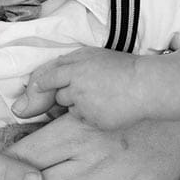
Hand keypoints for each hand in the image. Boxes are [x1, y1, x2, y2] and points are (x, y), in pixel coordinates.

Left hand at [13, 46, 151, 129]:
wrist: (146, 85)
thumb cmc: (119, 67)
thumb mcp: (90, 56)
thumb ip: (67, 65)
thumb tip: (45, 78)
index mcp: (74, 69)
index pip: (48, 79)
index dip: (40, 86)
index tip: (33, 92)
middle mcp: (76, 88)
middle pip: (58, 97)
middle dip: (64, 95)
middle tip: (82, 91)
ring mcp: (86, 107)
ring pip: (69, 109)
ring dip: (76, 106)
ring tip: (98, 97)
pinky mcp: (95, 122)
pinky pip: (84, 120)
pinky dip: (89, 116)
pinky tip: (105, 107)